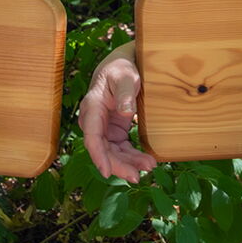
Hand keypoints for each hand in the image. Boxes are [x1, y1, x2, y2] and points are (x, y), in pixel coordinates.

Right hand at [78, 41, 156, 182]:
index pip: (92, 137)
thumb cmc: (121, 69)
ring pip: (112, 152)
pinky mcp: (114, 131)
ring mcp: (104, 128)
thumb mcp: (125, 76)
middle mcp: (94, 121)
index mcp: (92, 107)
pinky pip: (121, 149)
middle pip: (102, 150)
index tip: (106, 172)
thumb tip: (126, 112)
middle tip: (138, 176)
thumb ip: (125, 92)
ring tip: (149, 167)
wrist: (122, 66)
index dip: (98, 156)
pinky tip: (146, 161)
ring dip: (128, 163)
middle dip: (118, 165)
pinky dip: (132, 157)